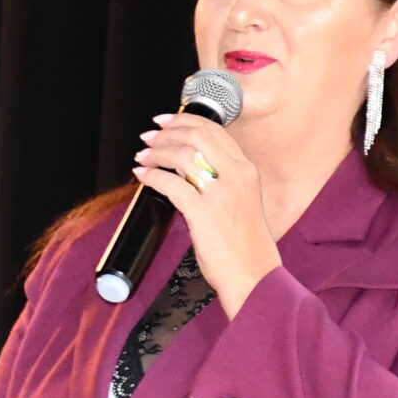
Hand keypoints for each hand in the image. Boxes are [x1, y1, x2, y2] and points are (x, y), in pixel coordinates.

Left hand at [133, 112, 282, 315]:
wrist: (254, 276)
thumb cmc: (247, 246)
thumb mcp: (244, 203)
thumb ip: (223, 182)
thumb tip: (188, 170)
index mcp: (247, 171)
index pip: (215, 131)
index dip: (186, 121)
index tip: (167, 121)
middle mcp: (236, 175)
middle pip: (197, 135)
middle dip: (168, 131)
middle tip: (149, 136)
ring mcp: (221, 193)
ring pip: (181, 155)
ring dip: (156, 152)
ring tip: (142, 156)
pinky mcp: (203, 212)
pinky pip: (170, 184)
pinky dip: (152, 176)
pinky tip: (142, 176)